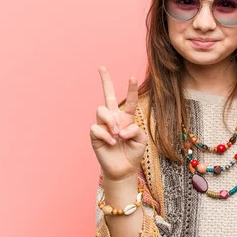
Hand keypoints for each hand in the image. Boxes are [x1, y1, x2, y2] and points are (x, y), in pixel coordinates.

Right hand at [90, 66, 147, 181]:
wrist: (123, 169)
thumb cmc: (133, 153)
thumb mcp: (142, 141)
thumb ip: (136, 130)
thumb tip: (121, 127)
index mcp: (127, 118)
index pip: (129, 101)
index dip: (131, 89)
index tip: (132, 76)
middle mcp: (114, 118)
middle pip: (108, 95)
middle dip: (105, 81)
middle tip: (102, 67)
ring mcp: (103, 125)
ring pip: (102, 110)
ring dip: (111, 122)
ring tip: (117, 134)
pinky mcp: (95, 134)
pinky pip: (97, 127)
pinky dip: (106, 135)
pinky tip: (112, 143)